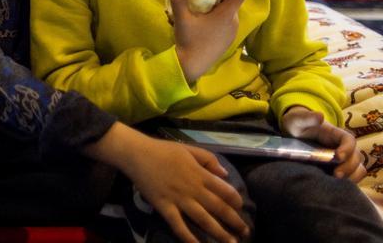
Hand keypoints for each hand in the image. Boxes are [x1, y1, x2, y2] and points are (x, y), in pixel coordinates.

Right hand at [88, 124, 248, 242]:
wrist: (137, 154)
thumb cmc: (163, 150)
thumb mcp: (188, 149)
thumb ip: (208, 159)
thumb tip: (225, 174)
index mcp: (199, 173)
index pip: (225, 190)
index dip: (236, 200)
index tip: (241, 208)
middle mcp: (193, 188)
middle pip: (218, 208)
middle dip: (234, 222)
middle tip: (246, 232)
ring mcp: (179, 199)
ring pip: (203, 220)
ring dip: (219, 233)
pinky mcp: (165, 207)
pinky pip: (179, 226)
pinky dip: (189, 238)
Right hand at [173, 0, 247, 83]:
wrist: (192, 66)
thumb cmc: (189, 40)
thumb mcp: (182, 18)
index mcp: (227, 15)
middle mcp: (234, 22)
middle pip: (232, 0)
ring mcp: (232, 32)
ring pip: (229, 12)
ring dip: (217, 5)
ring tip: (199, 6)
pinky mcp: (228, 40)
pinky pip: (226, 22)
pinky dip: (217, 16)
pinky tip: (202, 21)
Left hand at [281, 106, 365, 180]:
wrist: (294, 135)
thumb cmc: (298, 125)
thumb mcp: (298, 119)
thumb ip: (307, 117)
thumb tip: (320, 116)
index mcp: (336, 134)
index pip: (349, 141)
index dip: (347, 149)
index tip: (338, 156)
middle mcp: (344, 147)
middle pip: (357, 157)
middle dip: (349, 167)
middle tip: (336, 175)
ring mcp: (344, 160)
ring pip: (358, 170)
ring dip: (352, 177)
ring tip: (336, 183)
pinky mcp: (340, 170)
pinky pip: (352, 178)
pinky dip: (348, 184)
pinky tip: (335, 187)